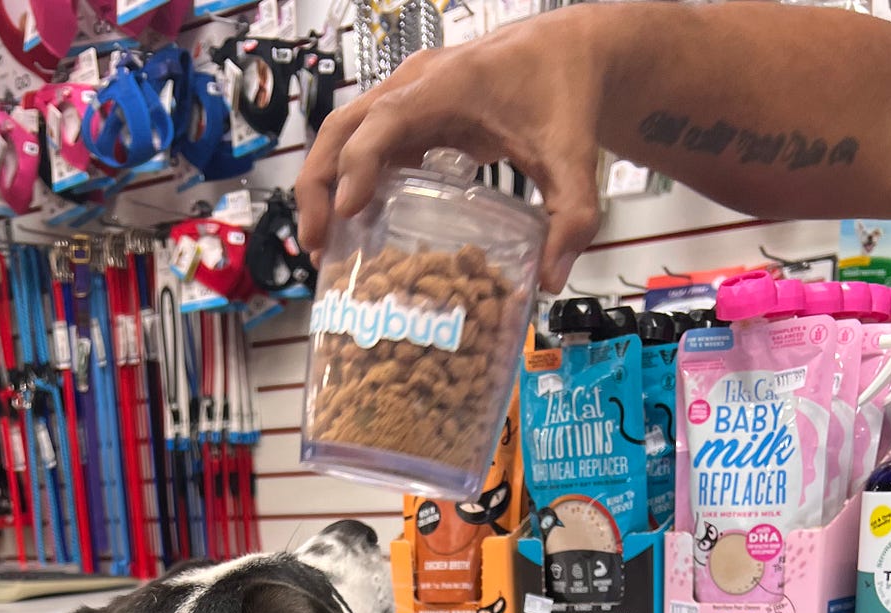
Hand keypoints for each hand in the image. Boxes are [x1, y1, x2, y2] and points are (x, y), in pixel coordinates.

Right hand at [296, 8, 610, 292]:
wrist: (567, 53)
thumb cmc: (565, 95)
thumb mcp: (574, 159)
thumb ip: (572, 217)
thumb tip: (550, 281)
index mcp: (450, 85)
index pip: (385, 121)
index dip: (360, 165)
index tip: (347, 213)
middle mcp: (416, 85)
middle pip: (343, 126)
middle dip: (319, 185)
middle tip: (316, 246)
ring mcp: (409, 97)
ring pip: (345, 135)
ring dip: (325, 187)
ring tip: (324, 248)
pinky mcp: (413, 116)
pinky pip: (367, 146)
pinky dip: (351, 184)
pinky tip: (354, 231)